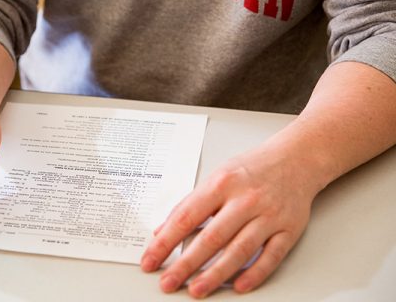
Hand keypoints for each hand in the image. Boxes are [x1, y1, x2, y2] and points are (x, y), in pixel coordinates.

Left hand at [140, 145, 321, 297]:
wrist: (296, 158)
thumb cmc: (252, 169)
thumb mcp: (216, 177)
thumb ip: (190, 204)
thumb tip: (163, 230)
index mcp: (221, 184)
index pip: (186, 217)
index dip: (165, 242)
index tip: (151, 260)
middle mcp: (245, 199)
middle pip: (211, 238)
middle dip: (186, 264)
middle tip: (168, 281)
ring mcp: (269, 215)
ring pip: (240, 250)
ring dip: (216, 274)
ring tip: (196, 289)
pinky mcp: (289, 229)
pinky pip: (271, 256)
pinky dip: (255, 274)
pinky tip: (238, 286)